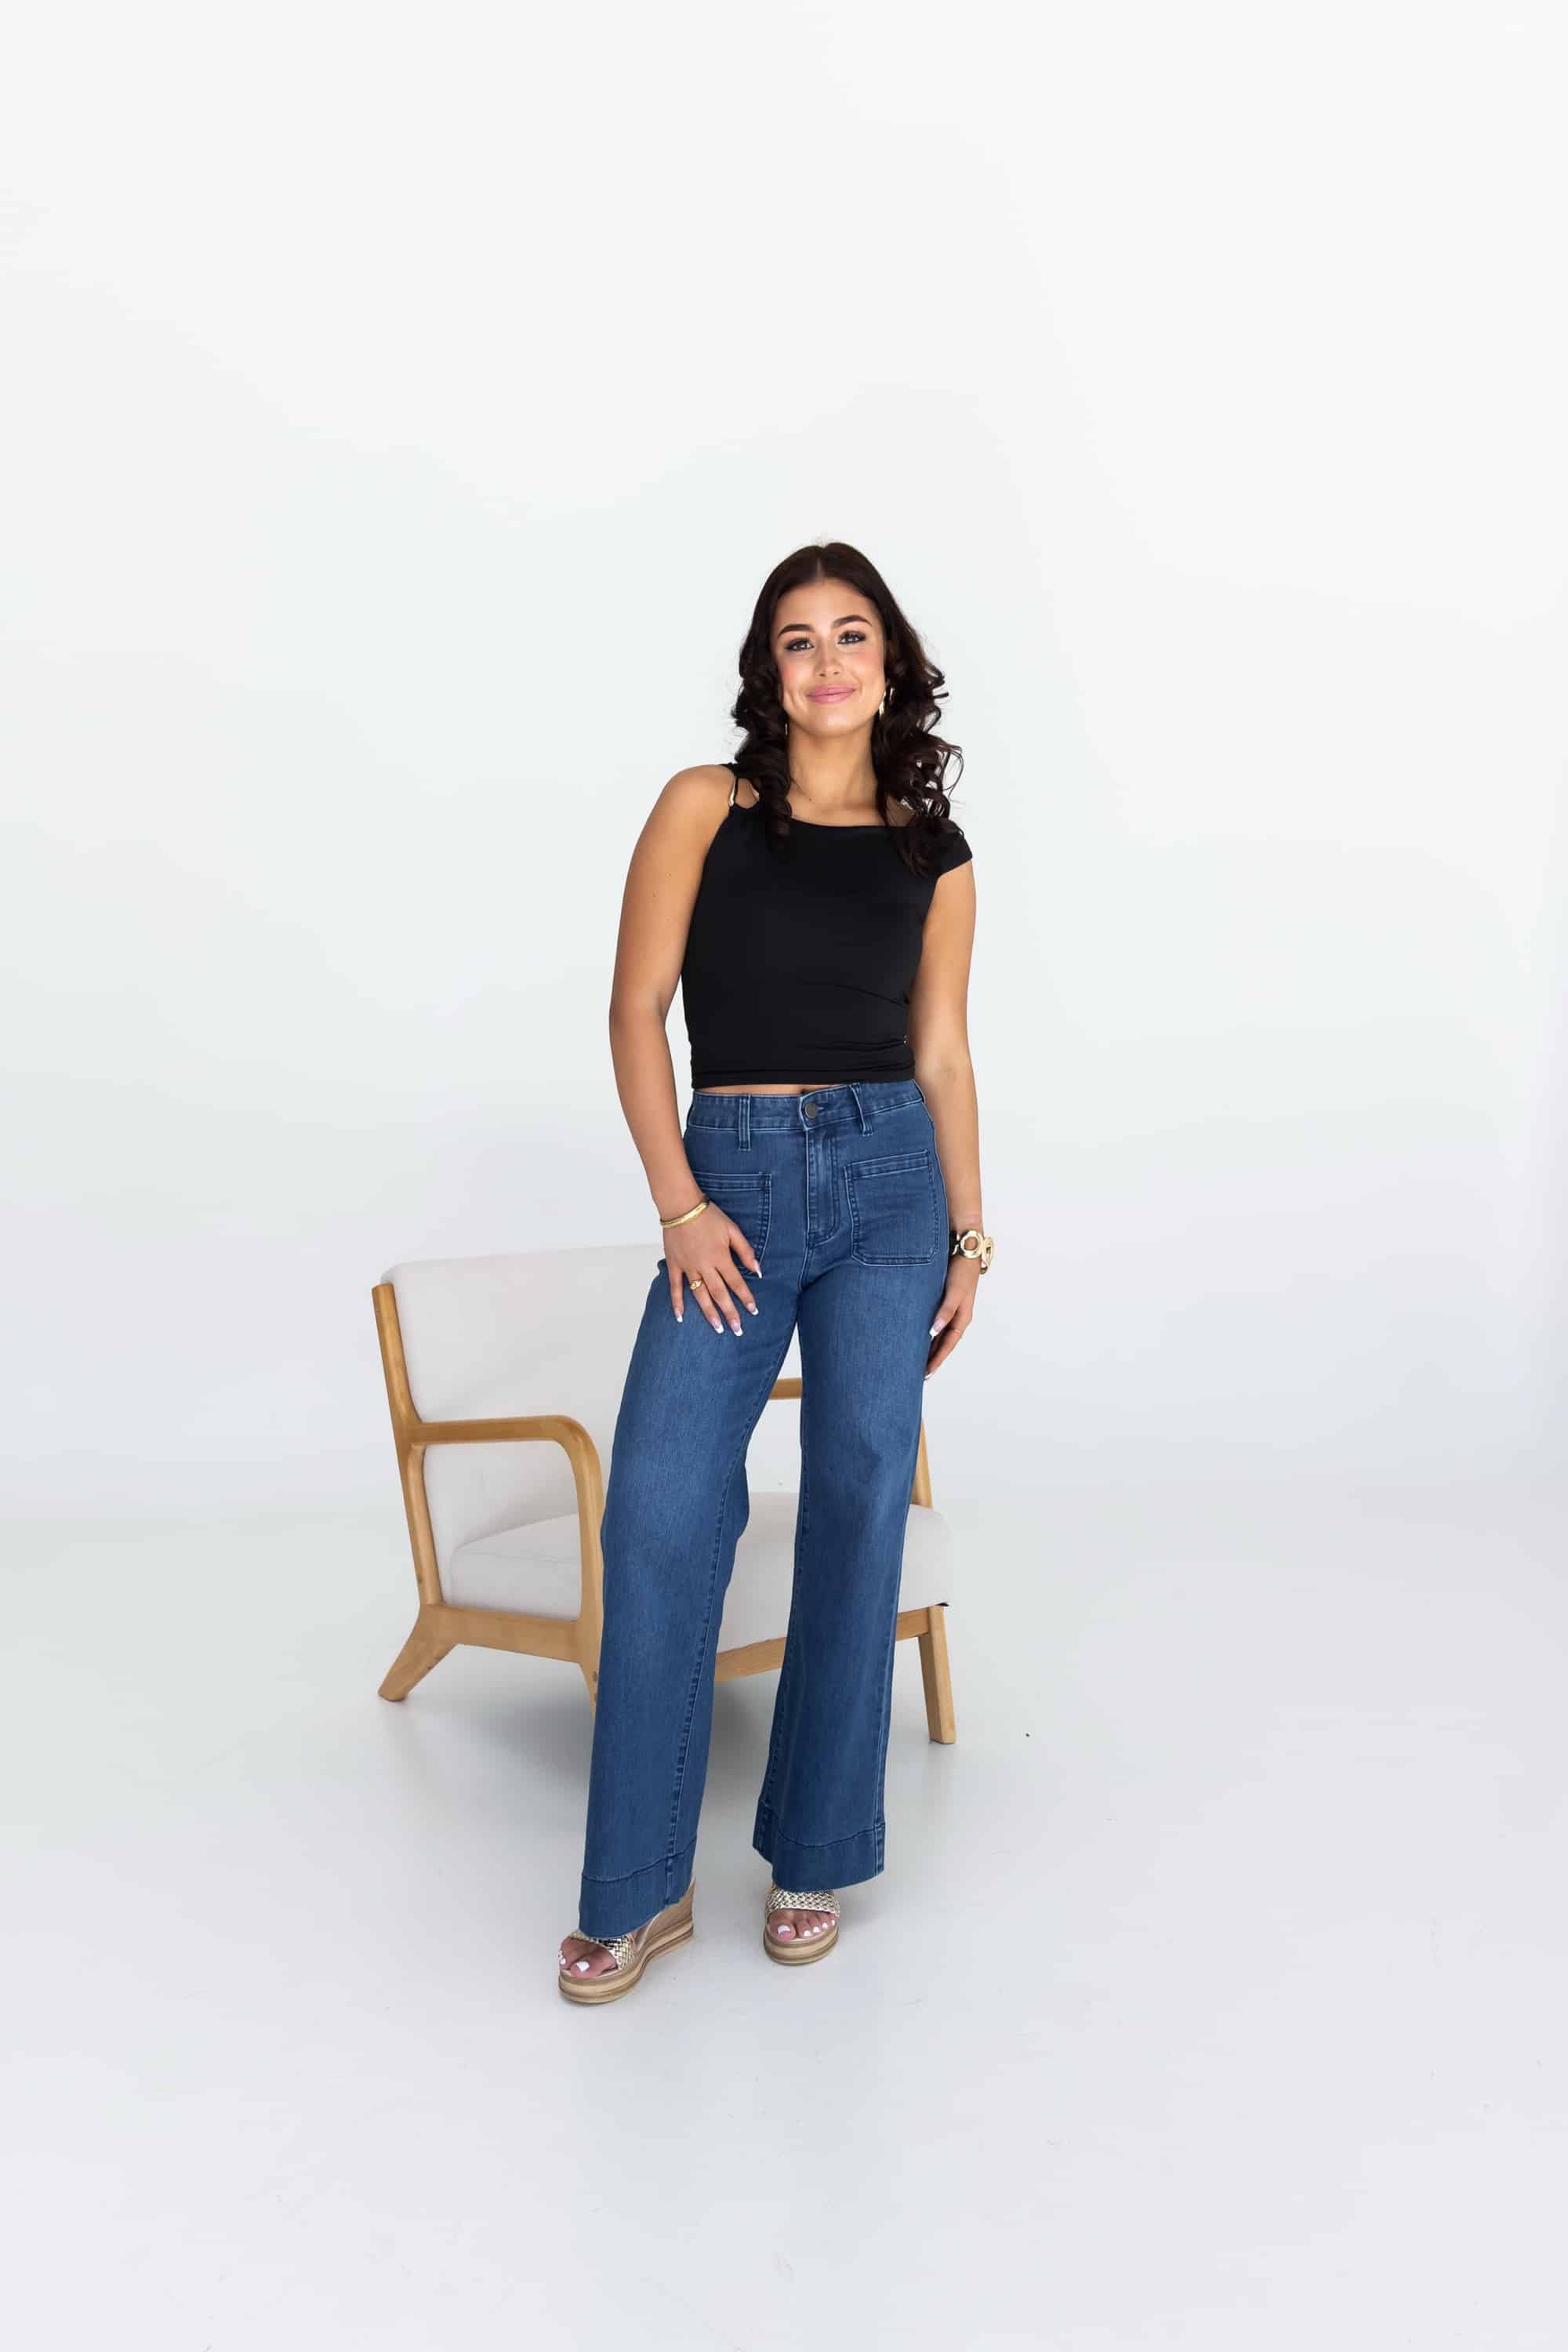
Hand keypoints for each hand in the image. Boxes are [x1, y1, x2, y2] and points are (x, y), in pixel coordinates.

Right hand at [666, 1205, 760, 1335]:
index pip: (736, 1283)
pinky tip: (680, 1316)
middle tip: (737, 1330)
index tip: (753, 1311)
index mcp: (720, 1257)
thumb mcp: (732, 1230)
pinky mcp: (674, 1265)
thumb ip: (745, 1251)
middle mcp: (705, 1266)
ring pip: (699, 1295)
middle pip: (719, 1294)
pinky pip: (675, 1287)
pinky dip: (676, 1302)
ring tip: (717, 1328)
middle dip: (730, 1313)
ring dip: (709, 1313)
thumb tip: (757, 1269)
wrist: (681, 1206)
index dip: (745, 1298)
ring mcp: (688, 1267)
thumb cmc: (708, 1216)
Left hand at [925, 1257, 979, 1377]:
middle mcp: (956, 1316)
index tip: (926, 1373)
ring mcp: (950, 1309)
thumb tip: (934, 1331)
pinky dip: (926, 1332)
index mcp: (962, 1317)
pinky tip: (916, 1335)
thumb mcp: (955, 1291)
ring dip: (928, 1347)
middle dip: (932, 1358)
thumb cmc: (961, 1269)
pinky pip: (933, 1322)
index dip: (937, 1359)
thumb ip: (945, 1311)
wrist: (965, 1247)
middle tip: (917, 1374)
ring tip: (915, 1360)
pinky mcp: (942, 1300)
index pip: (947, 1345)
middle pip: (943, 1343)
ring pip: (938, 1334)